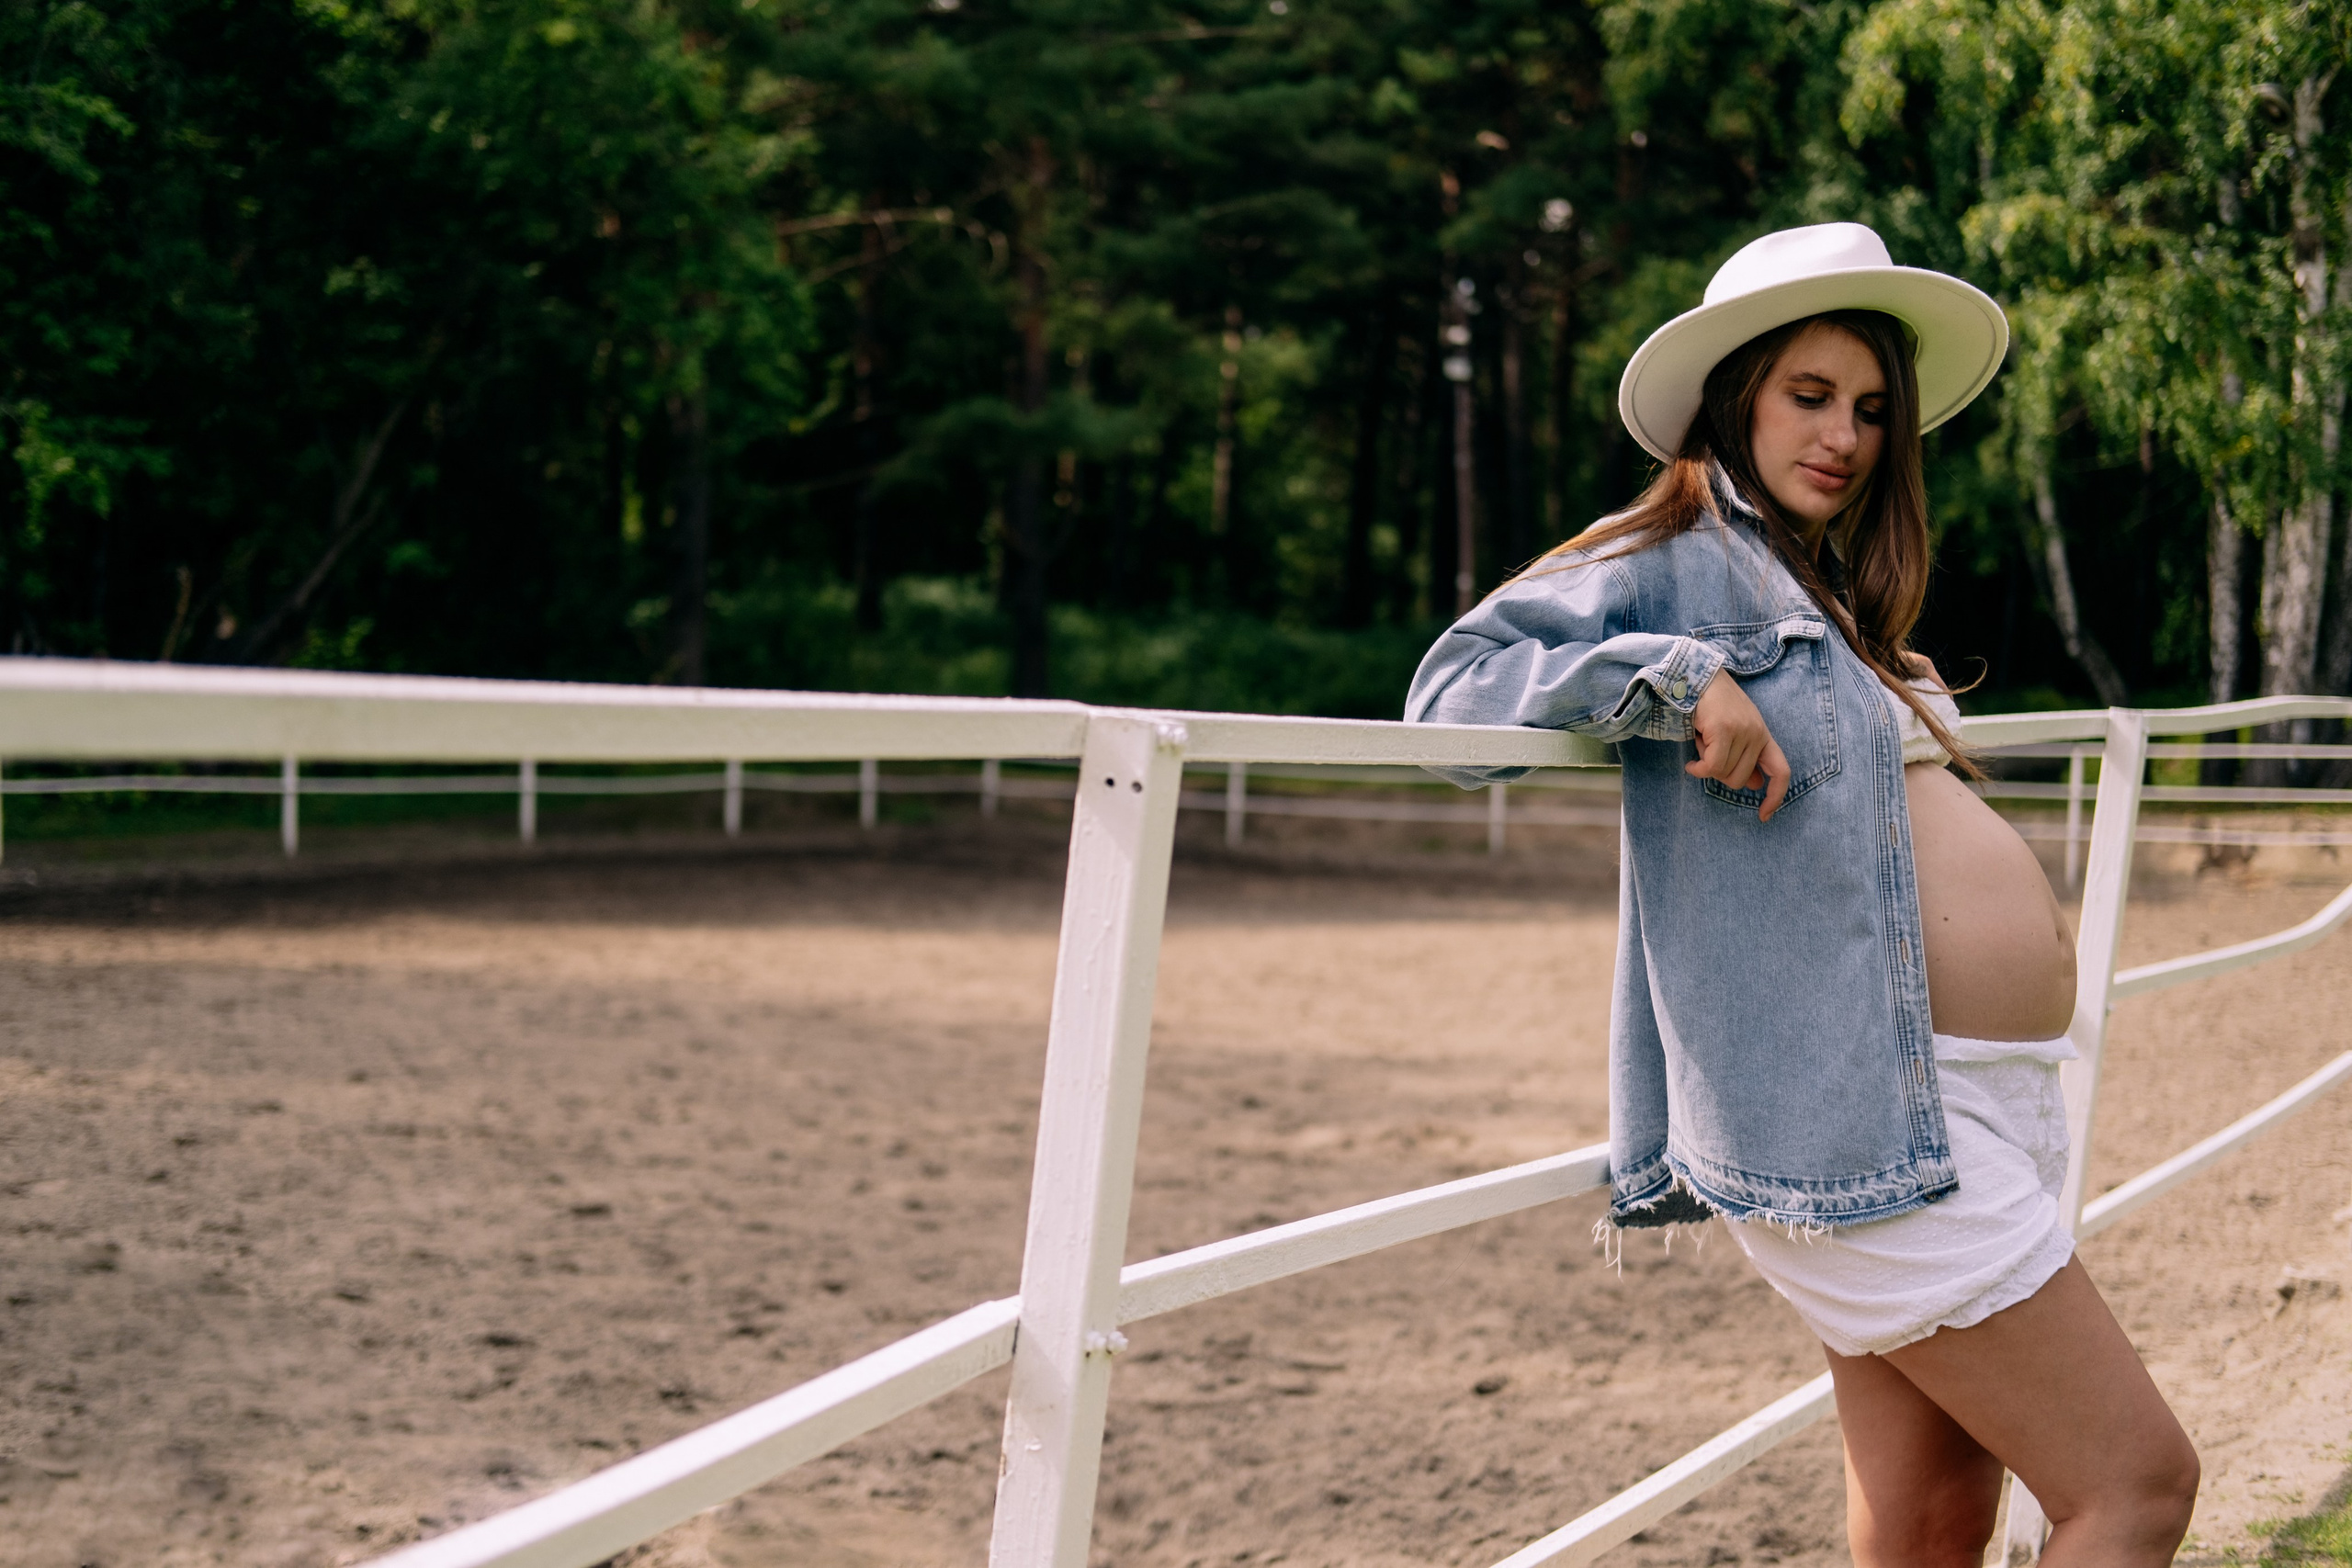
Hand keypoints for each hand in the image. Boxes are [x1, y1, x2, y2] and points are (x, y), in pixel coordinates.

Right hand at [1685, 670, 1791, 821]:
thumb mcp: (1732, 733)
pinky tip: (1690, 764)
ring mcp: (1742, 730)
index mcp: (1763, 734)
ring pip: (1724, 773)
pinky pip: (1712, 767)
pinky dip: (1698, 770)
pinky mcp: (1724, 729)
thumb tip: (1755, 784)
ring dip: (1705, 766)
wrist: (1694, 675)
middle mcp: (1757, 733)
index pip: (1781, 771)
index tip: (1764, 815)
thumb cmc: (1710, 706)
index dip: (1776, 796)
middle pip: (1740, 779)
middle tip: (1707, 756)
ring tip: (1700, 744)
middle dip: (1719, 775)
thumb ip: (1743, 757)